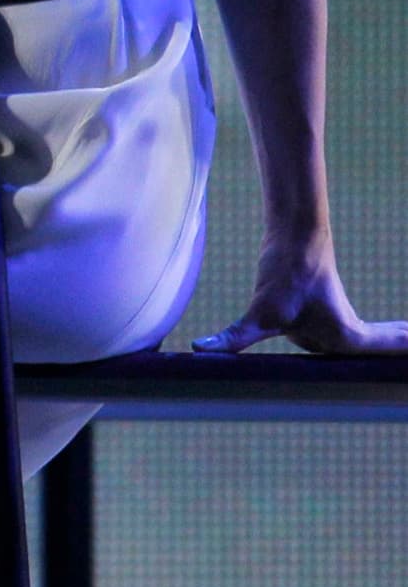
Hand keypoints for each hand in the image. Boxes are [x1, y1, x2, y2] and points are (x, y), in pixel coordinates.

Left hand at [195, 237, 407, 354]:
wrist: (296, 235)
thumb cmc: (285, 274)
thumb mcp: (260, 314)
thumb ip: (234, 338)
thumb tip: (200, 350)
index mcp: (344, 336)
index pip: (387, 350)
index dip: (404, 350)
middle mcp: (348, 331)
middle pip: (387, 346)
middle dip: (403, 350)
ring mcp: (340, 323)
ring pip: (378, 340)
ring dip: (399, 343)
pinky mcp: (328, 313)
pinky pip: (367, 334)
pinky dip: (388, 336)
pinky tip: (395, 336)